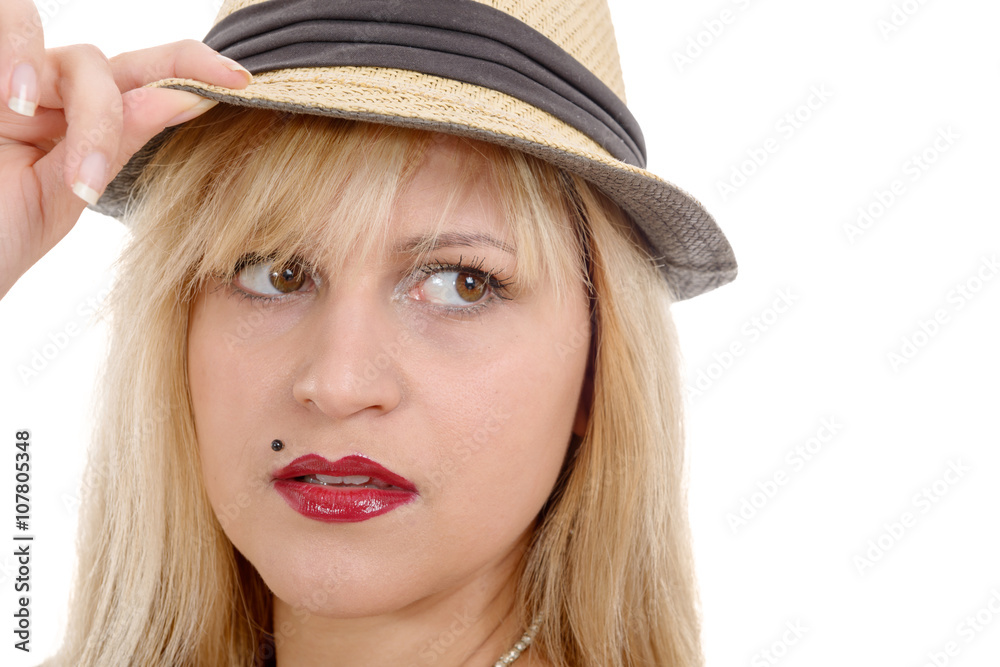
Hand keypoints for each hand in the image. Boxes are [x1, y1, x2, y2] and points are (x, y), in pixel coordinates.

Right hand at [0, 0, 251, 296]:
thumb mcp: (65, 194)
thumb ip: (117, 144)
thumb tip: (185, 97)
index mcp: (79, 124)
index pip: (142, 83)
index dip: (192, 69)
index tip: (242, 82)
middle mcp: (48, 94)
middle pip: (114, 66)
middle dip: (153, 89)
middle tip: (157, 134)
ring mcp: (12, 80)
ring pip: (77, 58)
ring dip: (91, 111)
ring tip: (74, 178)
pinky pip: (7, 21)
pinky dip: (18, 58)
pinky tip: (15, 107)